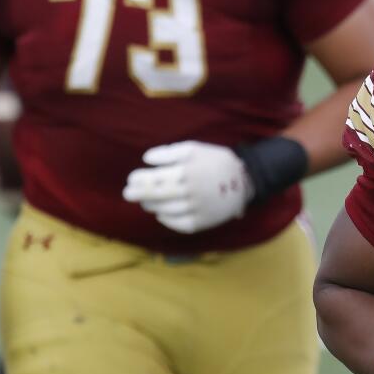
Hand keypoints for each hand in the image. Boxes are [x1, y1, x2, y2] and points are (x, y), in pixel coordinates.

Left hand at [122, 141, 252, 233]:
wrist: (245, 180)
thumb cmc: (215, 161)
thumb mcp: (194, 148)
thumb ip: (169, 152)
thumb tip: (147, 159)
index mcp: (187, 172)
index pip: (155, 179)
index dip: (139, 180)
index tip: (131, 179)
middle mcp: (190, 192)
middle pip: (157, 196)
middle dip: (139, 195)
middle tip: (128, 194)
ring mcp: (197, 209)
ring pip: (166, 211)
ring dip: (152, 206)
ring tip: (146, 202)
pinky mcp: (203, 222)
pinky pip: (179, 224)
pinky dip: (167, 220)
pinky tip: (162, 214)